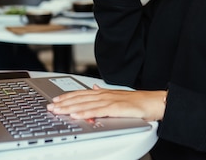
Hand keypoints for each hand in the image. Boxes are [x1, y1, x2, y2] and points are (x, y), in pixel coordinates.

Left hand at [47, 85, 166, 121]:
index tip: (56, 99)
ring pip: (86, 104)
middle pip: (81, 98)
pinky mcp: (116, 108)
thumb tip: (95, 89)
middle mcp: (105, 95)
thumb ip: (105, 94)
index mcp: (105, 93)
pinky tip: (77, 115)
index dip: (68, 97)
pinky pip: (98, 111)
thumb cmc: (140, 102)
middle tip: (51, 106)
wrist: (155, 102)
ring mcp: (110, 101)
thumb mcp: (119, 96)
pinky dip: (86, 112)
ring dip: (71, 107)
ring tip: (58, 111)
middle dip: (64, 102)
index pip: (82, 94)